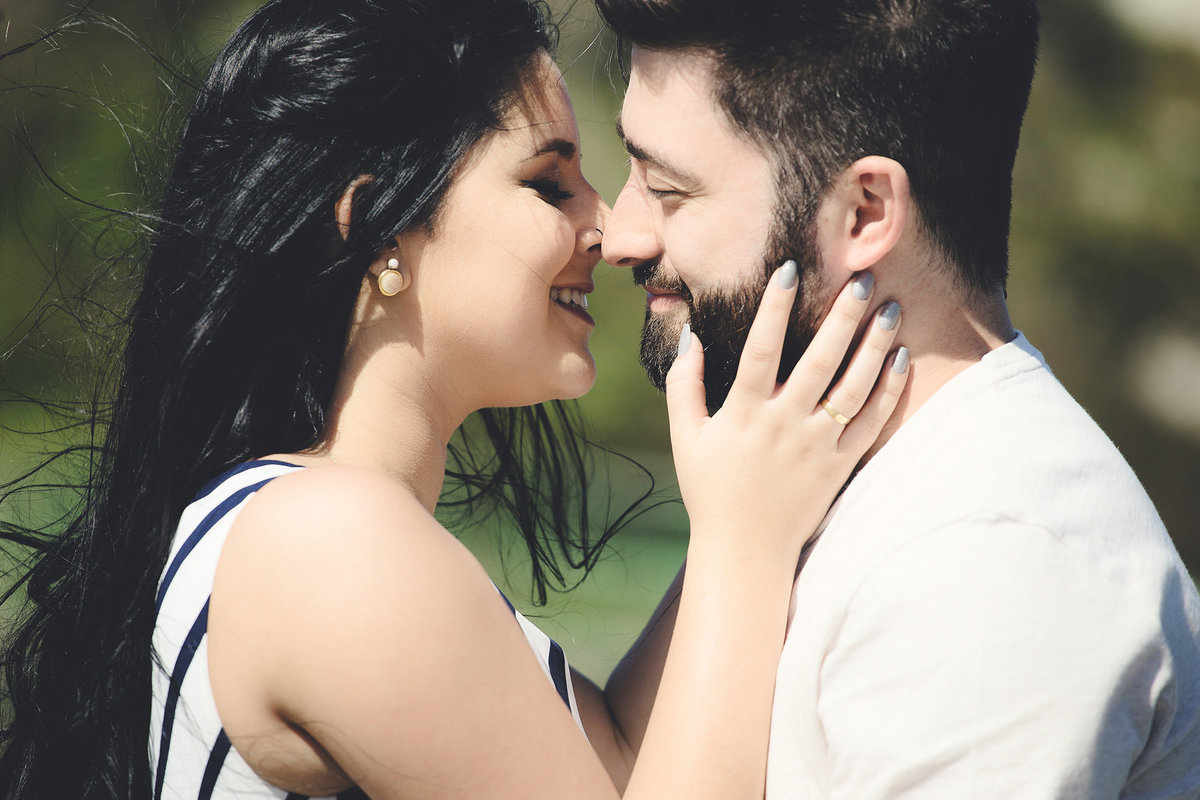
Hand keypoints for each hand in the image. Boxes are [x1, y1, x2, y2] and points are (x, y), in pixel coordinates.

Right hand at [666, 262, 907, 564]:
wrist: (745, 550)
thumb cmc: (710, 490)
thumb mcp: (686, 436)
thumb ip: (684, 385)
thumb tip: (689, 335)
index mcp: (743, 414)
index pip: (760, 349)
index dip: (775, 308)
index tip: (790, 269)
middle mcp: (784, 425)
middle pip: (819, 361)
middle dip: (842, 317)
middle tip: (862, 278)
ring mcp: (816, 446)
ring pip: (854, 388)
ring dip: (875, 346)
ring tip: (891, 309)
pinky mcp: (840, 466)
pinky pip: (871, 423)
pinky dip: (889, 390)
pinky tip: (900, 358)